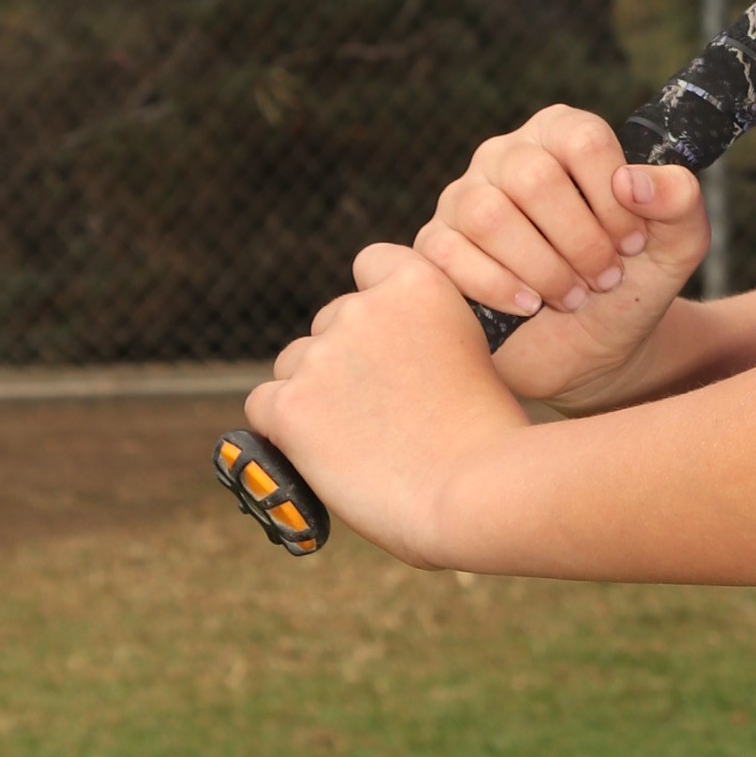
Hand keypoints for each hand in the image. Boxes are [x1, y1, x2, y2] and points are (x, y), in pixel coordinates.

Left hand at [247, 245, 530, 562]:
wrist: (477, 492)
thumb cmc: (491, 442)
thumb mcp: (473, 357)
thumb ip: (428, 340)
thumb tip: (391, 362)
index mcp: (419, 285)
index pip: (372, 264)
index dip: (377, 304)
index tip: (390, 342)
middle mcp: (362, 309)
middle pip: (330, 323)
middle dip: (346, 360)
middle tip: (381, 414)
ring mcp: (322, 356)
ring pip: (294, 366)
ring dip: (314, 394)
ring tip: (358, 443)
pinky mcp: (291, 405)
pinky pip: (264, 406)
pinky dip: (284, 429)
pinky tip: (317, 455)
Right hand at [412, 104, 710, 409]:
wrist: (595, 348)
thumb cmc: (632, 282)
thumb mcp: (677, 244)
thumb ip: (679, 200)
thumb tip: (632, 181)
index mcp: (562, 135)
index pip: (582, 139)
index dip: (614, 198)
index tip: (633, 242)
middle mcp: (507, 155)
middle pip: (533, 177)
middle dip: (580, 240)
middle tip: (604, 277)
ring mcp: (463, 199)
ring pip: (488, 215)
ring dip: (542, 267)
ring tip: (572, 296)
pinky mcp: (437, 246)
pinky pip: (448, 254)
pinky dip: (497, 287)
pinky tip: (530, 306)